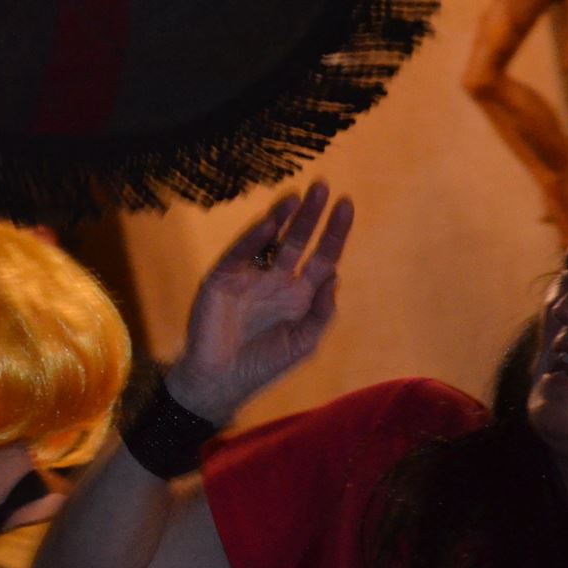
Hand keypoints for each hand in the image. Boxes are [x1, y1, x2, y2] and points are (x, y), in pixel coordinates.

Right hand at [167, 183, 352, 423]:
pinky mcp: (224, 277)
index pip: (323, 256)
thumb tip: (337, 276)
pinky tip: (271, 222)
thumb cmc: (265, 365)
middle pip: (299, 240)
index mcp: (300, 295)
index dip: (335, 231)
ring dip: (284, 217)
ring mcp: (250, 276)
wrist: (220, 380)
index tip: (346, 205)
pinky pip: (242, 251)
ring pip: (270, 240)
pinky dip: (255, 236)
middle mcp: (277, 280)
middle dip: (312, 215)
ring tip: (298, 196)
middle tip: (323, 187)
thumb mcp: (304, 342)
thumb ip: (322, 312)